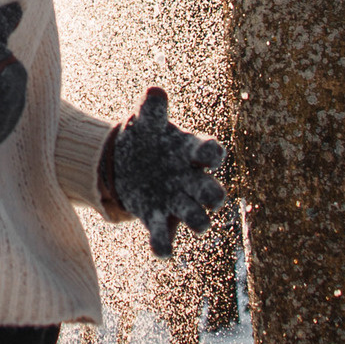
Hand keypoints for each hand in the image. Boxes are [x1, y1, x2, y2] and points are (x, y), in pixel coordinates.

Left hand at [102, 87, 227, 256]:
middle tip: (215, 198)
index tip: (210, 154)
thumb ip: (152, 109)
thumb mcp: (147, 122)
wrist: (129, 164)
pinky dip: (163, 244)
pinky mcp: (158, 218)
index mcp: (190, 152)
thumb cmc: (149, 139)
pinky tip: (162, 251)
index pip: (209, 152)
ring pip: (194, 216)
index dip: (211, 154)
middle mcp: (190, 180)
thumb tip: (155, 92)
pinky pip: (163, 235)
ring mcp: (176, 201)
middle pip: (210, 190)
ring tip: (200, 225)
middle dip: (213, 195)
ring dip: (197, 220)